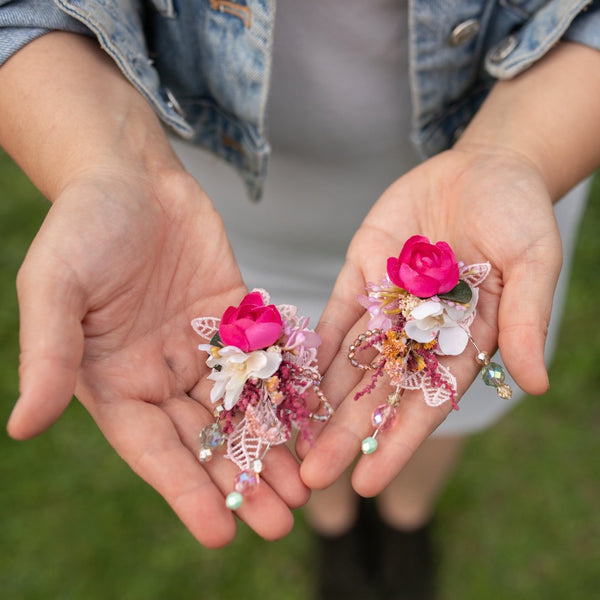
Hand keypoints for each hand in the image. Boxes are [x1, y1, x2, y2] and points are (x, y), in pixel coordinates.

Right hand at [7, 165, 308, 546]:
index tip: (222, 532)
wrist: (131, 176)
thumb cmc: (83, 226)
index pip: (153, 449)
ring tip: (307, 488)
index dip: (184, 492)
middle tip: (282, 522)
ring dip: (273, 448)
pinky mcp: (237, 318)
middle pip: (206, 440)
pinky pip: (265, 361)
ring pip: (242, 410)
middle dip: (242, 480)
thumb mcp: (55, 286)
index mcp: (115, 381)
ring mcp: (203, 348)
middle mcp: (162, 374)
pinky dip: (288, 392)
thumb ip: (48, 354)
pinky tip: (314, 420)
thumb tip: (24, 425)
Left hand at [299, 146, 561, 494]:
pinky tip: (286, 376)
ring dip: (318, 399)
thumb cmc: (519, 213)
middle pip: (376, 393)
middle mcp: (417, 334)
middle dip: (343, 435)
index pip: (425, 404)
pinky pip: (334, 314)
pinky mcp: (361, 274)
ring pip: (347, 360)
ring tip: (286, 438)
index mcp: (460, 342)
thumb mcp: (533, 261)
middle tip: (308, 479)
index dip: (395, 443)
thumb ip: (526, 319)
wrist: (483, 168)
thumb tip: (536, 384)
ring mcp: (385, 304)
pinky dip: (313, 345)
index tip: (364, 484)